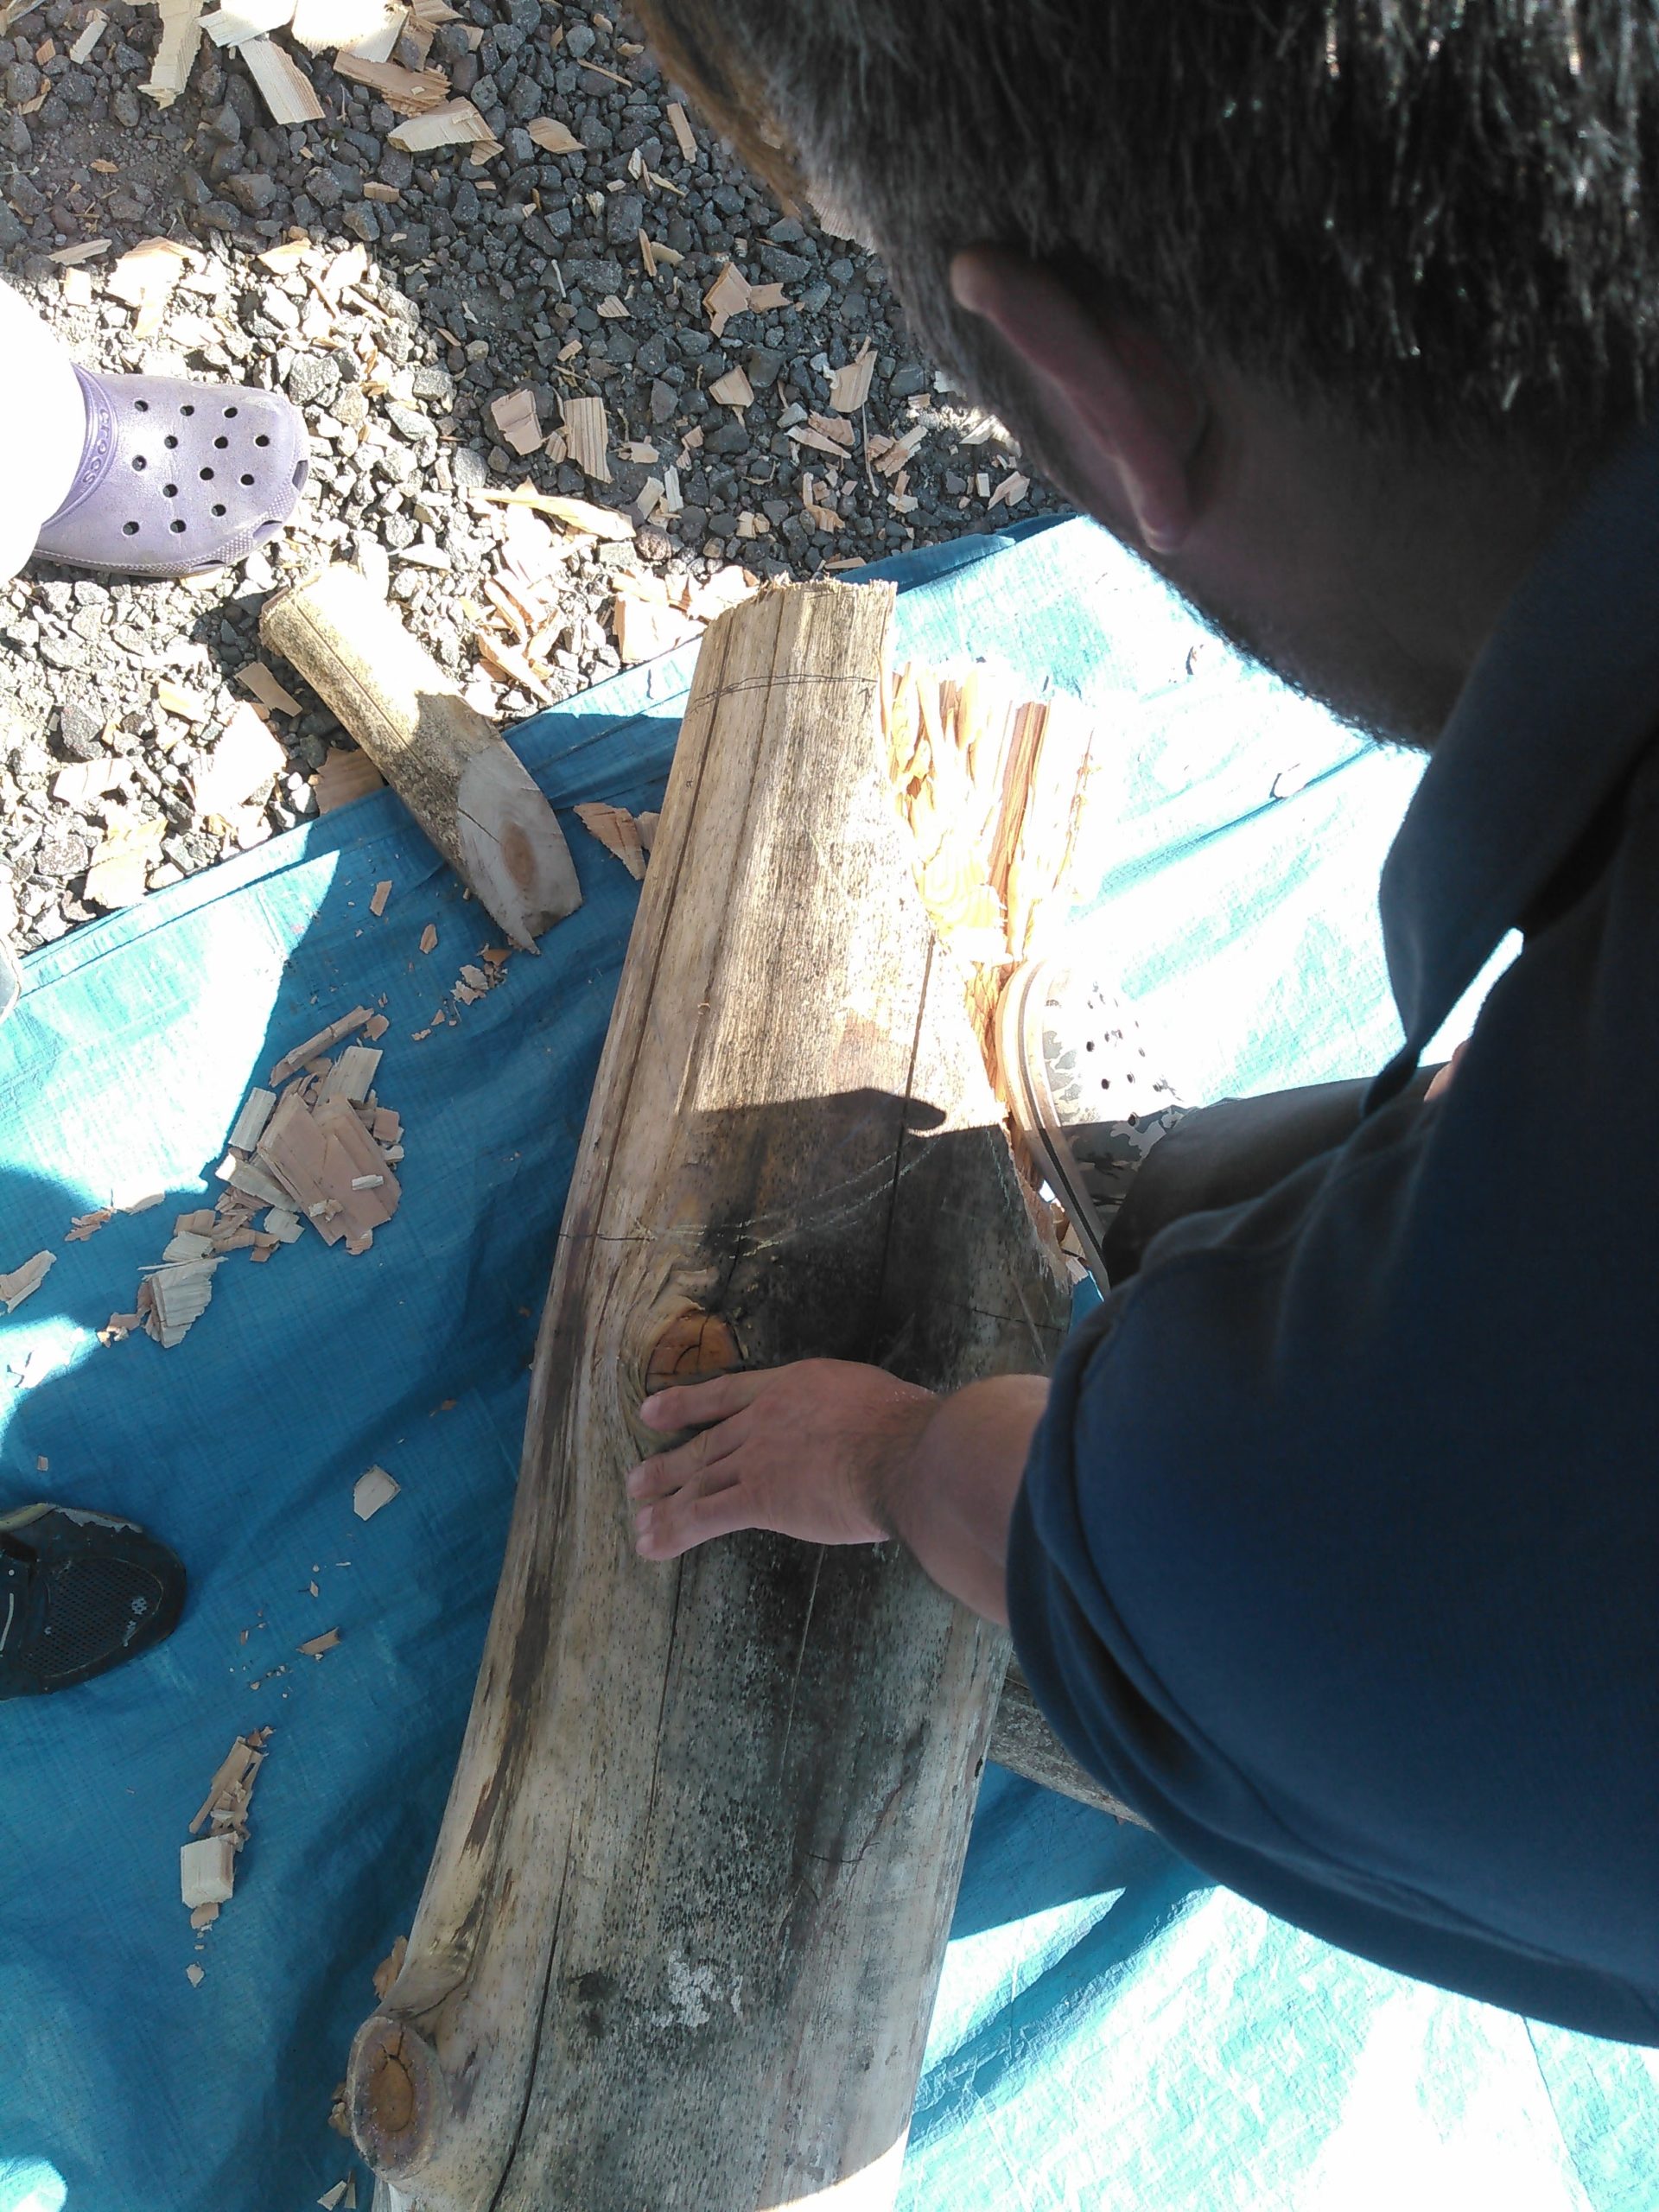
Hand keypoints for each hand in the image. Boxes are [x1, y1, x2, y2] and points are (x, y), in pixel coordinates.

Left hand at [629, 1359, 936, 1560]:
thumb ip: (862, 1418)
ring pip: (699, 1479)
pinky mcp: (760, 1497)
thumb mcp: (881, 1401)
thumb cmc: (909, 1426)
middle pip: (707, 1442)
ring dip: (664, 1500)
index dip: (688, 1402)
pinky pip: (706, 1516)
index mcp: (796, 1385)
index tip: (653, 1409)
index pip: (729, 1393)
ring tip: (638, 1516)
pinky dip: (675, 1530)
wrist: (902, 1451)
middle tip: (636, 1478)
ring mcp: (759, 1457)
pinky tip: (653, 1543)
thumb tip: (874, 1436)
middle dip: (669, 1463)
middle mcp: (766, 1418)